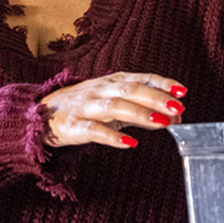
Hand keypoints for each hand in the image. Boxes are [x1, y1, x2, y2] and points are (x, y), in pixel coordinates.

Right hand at [38, 72, 187, 148]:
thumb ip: (142, 109)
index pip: (140, 78)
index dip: (162, 84)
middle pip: (130, 90)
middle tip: (178, 108)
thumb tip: (173, 117)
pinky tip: (130, 144)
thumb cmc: (83, 107)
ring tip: (161, 123)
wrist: (41, 114)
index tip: (182, 91)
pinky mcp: (72, 126)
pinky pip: (93, 130)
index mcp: (110, 82)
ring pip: (114, 107)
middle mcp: (99, 90)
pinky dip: (112, 137)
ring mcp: (84, 107)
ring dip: (140, 114)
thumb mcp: (113, 104)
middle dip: (156, 98)